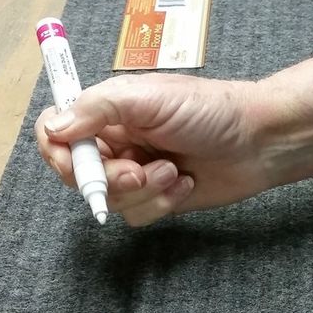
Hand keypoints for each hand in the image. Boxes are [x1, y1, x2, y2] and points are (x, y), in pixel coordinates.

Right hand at [35, 56, 312, 226]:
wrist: (259, 141)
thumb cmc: (209, 110)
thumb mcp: (150, 98)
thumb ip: (98, 108)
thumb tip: (52, 128)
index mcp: (109, 112)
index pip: (57, 131)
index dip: (57, 150)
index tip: (75, 161)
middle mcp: (118, 142)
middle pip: (79, 174)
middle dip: (109, 178)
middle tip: (140, 171)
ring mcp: (138, 172)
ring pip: (110, 199)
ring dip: (143, 190)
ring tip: (175, 172)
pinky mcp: (159, 198)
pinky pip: (137, 214)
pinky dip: (161, 203)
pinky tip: (186, 184)